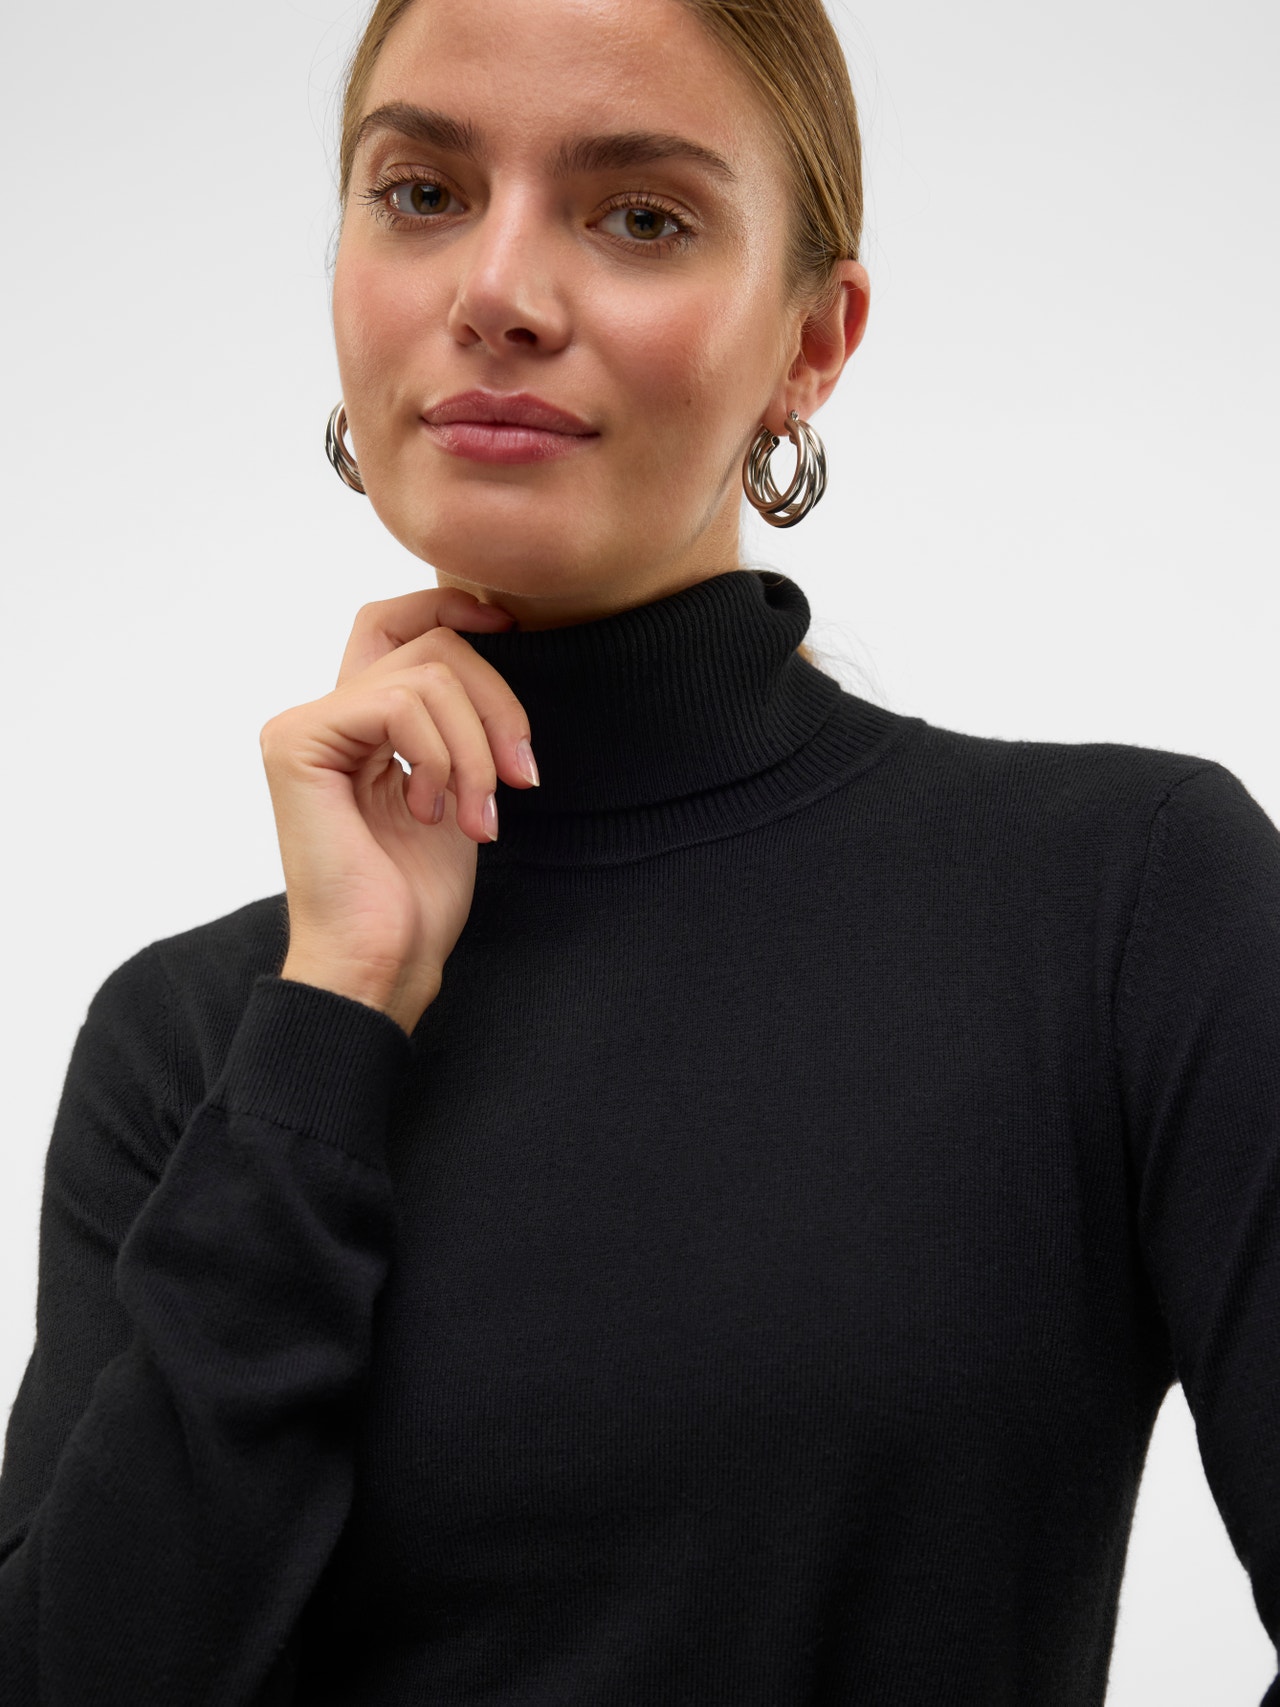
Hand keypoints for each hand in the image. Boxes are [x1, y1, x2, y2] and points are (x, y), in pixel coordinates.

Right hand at [259, 586, 536, 1033]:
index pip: (398, 622)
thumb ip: (459, 718)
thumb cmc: (417, 893)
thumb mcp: (459, 786)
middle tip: (520, 777)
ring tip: (476, 815)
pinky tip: (432, 811)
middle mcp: (323, 715)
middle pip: (430, 643)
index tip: (515, 629)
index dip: (454, 606)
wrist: (383, 960)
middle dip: (497, 703)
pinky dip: (441, 756)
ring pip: (427, 673)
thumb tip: (498, 636)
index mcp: (357, 722)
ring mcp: (303, 725)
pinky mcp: (297, 743)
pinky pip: (398, 705)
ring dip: (476, 748)